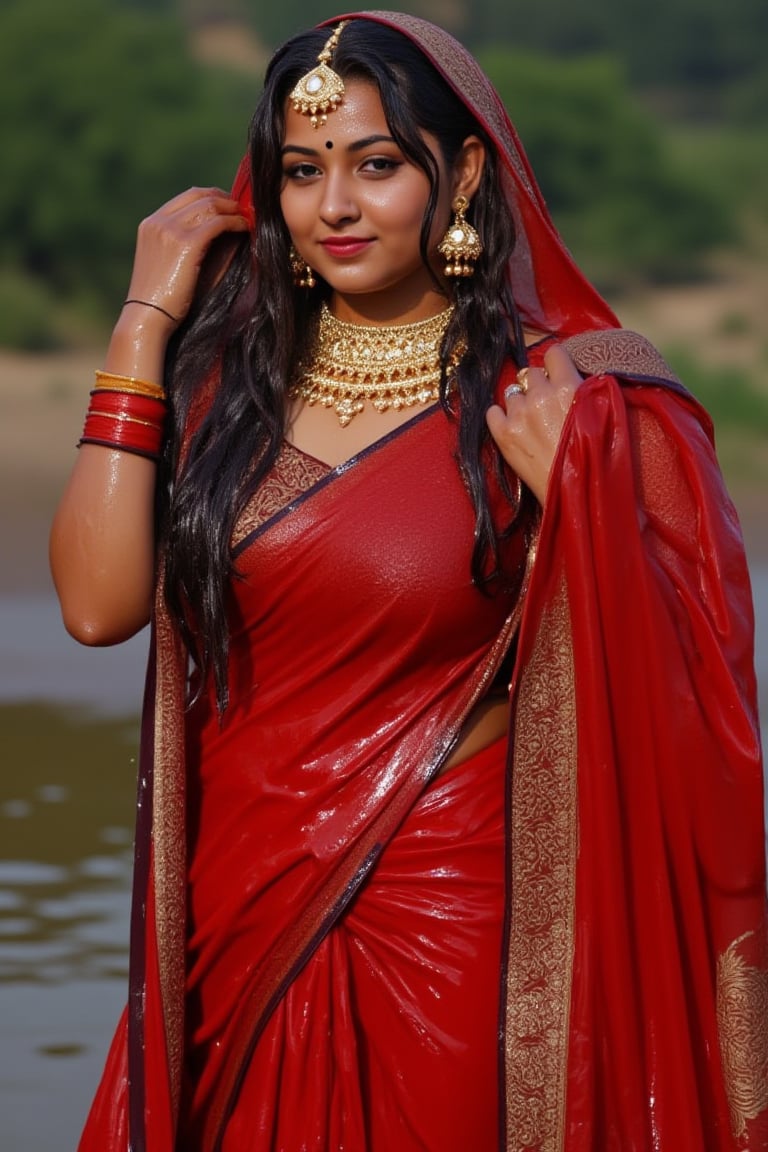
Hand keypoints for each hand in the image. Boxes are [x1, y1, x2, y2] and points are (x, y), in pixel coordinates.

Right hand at [122, 186, 250, 332]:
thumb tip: (214, 234)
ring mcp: (170, 231)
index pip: (186, 197)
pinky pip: (217, 223)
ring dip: (232, 210)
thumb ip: (181, 245)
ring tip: (247, 219)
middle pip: (199, 196)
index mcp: (151, 224)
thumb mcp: (166, 264)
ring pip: (209, 206)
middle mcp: (158, 222)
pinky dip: (234, 222)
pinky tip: (245, 229)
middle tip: (243, 209)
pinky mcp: (186, 244)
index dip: (212, 197)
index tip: (229, 206)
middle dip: (225, 199)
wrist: (146, 317)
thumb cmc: (159, 301)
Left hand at [486, 344, 581, 504]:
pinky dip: (501, 417)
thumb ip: (588, 390)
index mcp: (568, 387)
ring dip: (521, 402)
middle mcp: (540, 396)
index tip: (558, 374)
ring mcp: (518, 415)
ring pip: (512, 392)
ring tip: (533, 421)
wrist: (576, 491)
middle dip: (539, 386)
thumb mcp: (604, 415)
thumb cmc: (596, 457)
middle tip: (548, 406)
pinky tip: (514, 428)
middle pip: (531, 374)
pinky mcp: (503, 434)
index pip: (553, 352)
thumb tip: (577, 376)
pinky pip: (493, 411)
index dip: (556, 364)